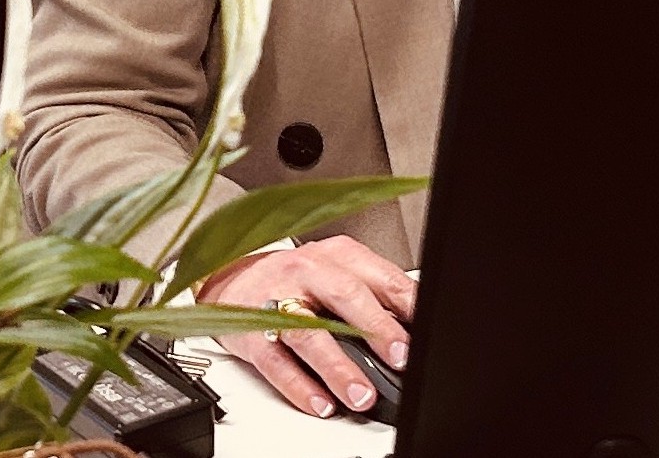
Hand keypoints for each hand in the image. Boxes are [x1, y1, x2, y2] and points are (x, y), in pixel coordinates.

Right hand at [197, 234, 415, 417]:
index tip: (424, 328)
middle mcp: (309, 271)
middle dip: (377, 329)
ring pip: (311, 335)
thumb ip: (372, 294)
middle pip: (347, 297)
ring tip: (361, 394)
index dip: (407, 303)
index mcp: (339, 255)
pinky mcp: (253, 333)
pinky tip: (321, 403)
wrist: (234, 282)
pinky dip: (301, 387)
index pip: (381, 276)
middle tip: (400, 357)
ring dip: (339, 369)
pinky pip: (278, 364)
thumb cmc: (296, 278)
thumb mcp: (338, 271)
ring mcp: (277, 301)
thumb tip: (409, 328)